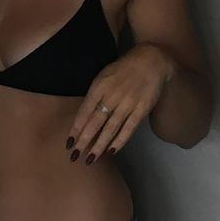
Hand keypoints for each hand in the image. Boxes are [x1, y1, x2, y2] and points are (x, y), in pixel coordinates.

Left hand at [66, 44, 176, 164]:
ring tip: (90, 159)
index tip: (69, 143)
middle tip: (75, 156)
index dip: (76, 129)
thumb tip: (84, 116)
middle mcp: (112, 96)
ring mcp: (127, 104)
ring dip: (99, 146)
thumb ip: (94, 95)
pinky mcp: (141, 110)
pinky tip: (111, 152)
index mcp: (99, 86)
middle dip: (84, 141)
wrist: (151, 61)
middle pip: (95, 123)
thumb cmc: (123, 69)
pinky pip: (128, 129)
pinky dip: (119, 141)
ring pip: (110, 129)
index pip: (84, 112)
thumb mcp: (103, 76)